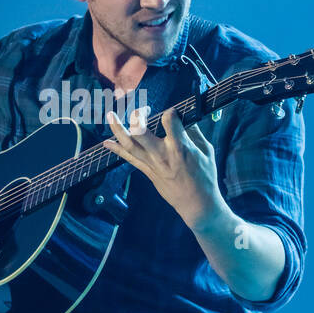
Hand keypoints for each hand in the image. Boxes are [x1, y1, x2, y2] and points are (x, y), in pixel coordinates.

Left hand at [103, 106, 221, 231]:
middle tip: (141, 109)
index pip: (169, 120)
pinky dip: (117, 150)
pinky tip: (106, 143)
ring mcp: (152, 163)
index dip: (170, 112)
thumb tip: (185, 119)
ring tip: (111, 116)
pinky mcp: (147, 171)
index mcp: (180, 147)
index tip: (173, 113)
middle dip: (136, 117)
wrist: (197, 203)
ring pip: (129, 144)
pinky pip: (129, 158)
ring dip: (117, 129)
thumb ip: (194, 132)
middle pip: (140, 132)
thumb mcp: (206, 151)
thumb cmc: (205, 176)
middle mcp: (162, 154)